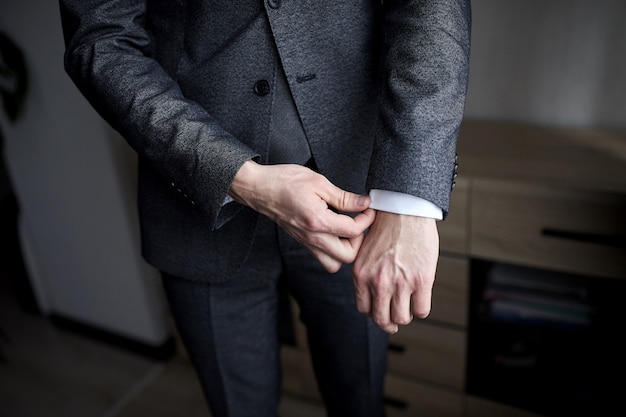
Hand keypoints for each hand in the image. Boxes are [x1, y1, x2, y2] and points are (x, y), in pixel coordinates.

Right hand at [229, 161, 375, 272]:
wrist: (260, 189)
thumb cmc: (285, 181)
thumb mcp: (319, 183)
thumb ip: (344, 197)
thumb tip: (364, 203)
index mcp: (318, 221)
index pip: (353, 231)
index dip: (366, 219)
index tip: (368, 208)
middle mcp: (312, 237)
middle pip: (347, 256)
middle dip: (359, 240)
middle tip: (358, 221)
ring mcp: (306, 242)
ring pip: (334, 264)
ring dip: (346, 250)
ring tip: (347, 231)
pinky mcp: (302, 242)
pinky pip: (322, 257)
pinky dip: (333, 250)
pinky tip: (335, 231)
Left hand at [353, 211, 438, 333]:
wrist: (405, 210)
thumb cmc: (386, 227)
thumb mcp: (365, 251)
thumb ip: (366, 272)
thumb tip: (371, 291)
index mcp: (361, 274)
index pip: (364, 308)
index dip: (373, 312)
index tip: (380, 310)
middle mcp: (378, 282)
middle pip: (381, 319)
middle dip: (389, 324)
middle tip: (394, 323)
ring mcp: (400, 283)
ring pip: (402, 317)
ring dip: (406, 316)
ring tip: (409, 309)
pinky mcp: (421, 280)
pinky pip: (422, 309)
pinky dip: (422, 309)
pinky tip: (422, 300)